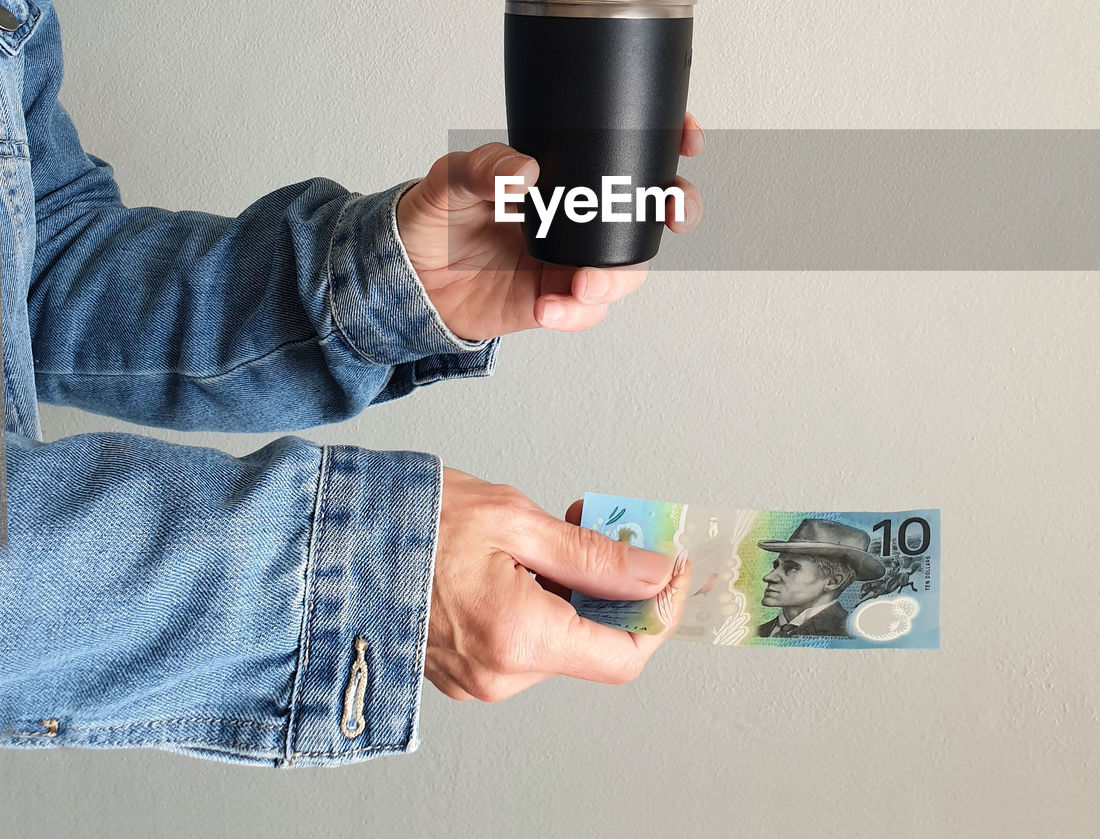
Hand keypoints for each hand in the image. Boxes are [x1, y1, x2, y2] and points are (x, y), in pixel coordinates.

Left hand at [395, 113, 704, 340]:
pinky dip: (574, 313)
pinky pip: (585, 310)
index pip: (627, 154)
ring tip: (581, 284)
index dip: (667, 144)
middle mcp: (578, 217)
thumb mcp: (449, 179)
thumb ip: (482, 168)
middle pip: (648, 211)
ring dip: (616, 276)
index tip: (685, 138)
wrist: (406, 278)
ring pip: (626, 268)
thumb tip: (523, 171)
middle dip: (675, 208)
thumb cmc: (434, 217)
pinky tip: (547, 308)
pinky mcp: (555, 301)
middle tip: (670, 212)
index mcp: (563, 176)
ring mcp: (571, 260)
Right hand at [424, 468, 689, 701]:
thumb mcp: (515, 519)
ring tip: (544, 532)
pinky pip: (524, 641)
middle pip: (591, 643)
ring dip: (571, 588)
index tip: (667, 568)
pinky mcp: (461, 669)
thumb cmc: (413, 520)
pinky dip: (539, 601)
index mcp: (519, 639)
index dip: (658, 612)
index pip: (625, 655)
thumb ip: (593, 557)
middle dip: (608, 585)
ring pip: (559, 639)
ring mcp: (477, 679)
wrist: (333, 539)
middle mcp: (500, 675)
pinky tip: (518, 559)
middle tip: (595, 522)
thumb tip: (653, 574)